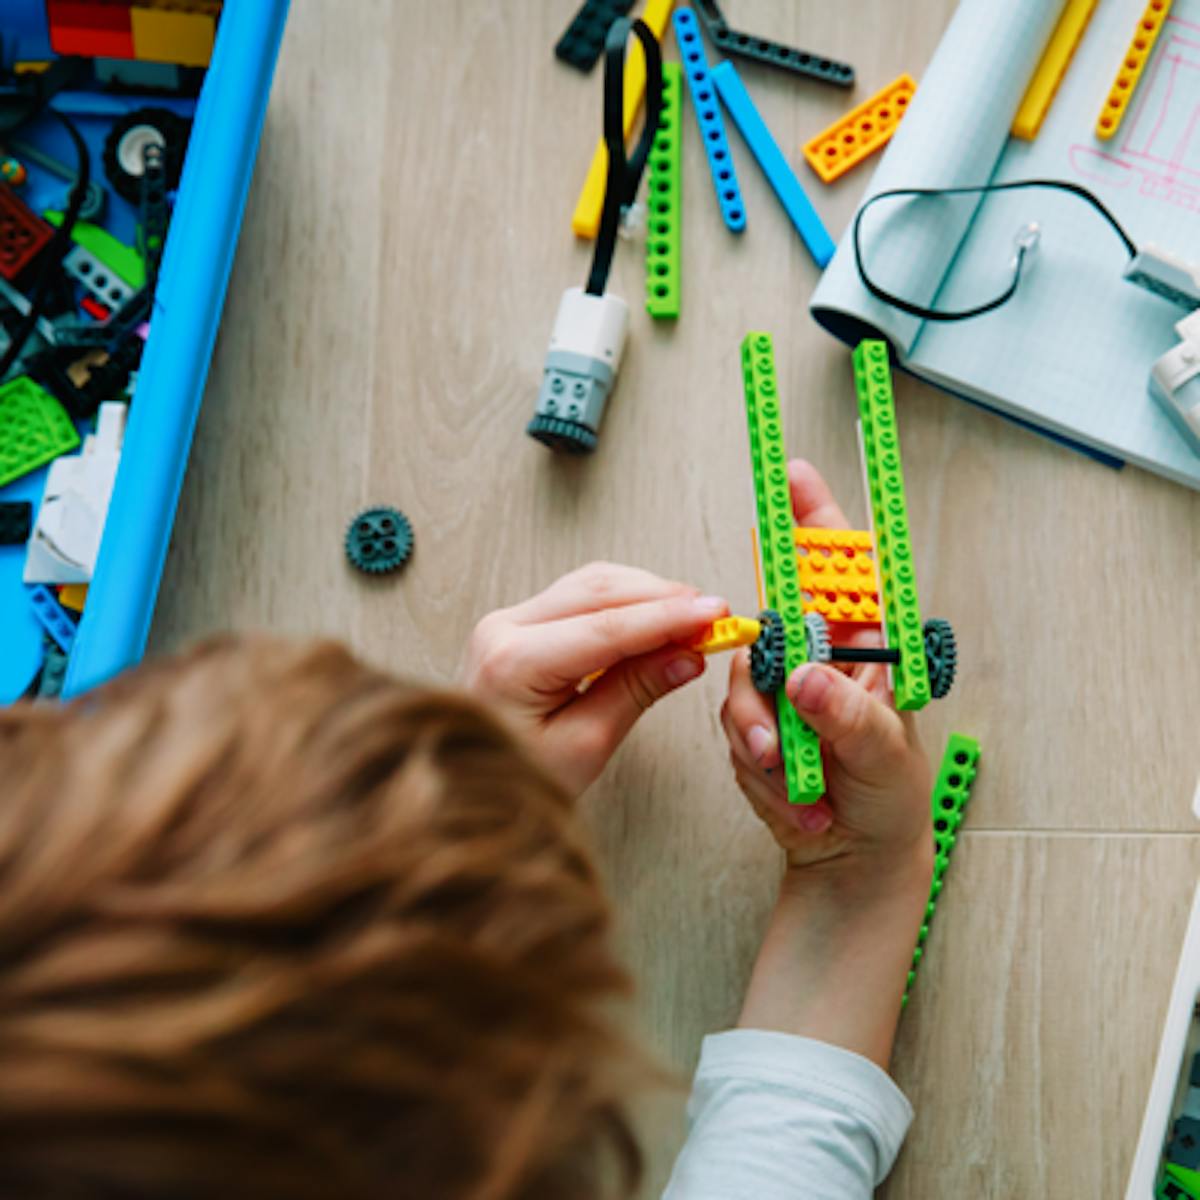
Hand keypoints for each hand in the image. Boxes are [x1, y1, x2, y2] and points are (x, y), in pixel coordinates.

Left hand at [464, 562, 727, 798]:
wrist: (464, 785)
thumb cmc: (516, 776)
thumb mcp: (583, 746)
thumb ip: (636, 692)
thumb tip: (687, 656)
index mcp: (512, 663)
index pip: (606, 627)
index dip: (667, 618)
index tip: (715, 615)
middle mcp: (504, 628)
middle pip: (598, 591)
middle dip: (663, 598)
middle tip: (716, 616)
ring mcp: (509, 621)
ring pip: (592, 584)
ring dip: (647, 594)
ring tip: (694, 618)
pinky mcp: (520, 623)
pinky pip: (580, 597)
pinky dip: (625, 602)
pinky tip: (656, 618)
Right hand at [720, 460, 931, 873]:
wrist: (854, 857)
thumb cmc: (890, 797)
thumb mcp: (885, 755)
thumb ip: (847, 716)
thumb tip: (806, 677)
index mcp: (868, 648)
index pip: (844, 572)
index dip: (818, 520)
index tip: (794, 477)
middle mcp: (820, 658)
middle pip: (775, 620)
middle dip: (771, 671)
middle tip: (785, 722)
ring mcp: (782, 690)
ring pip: (742, 680)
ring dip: (762, 736)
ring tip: (796, 780)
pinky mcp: (754, 723)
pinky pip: (733, 726)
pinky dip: (758, 767)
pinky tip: (795, 796)